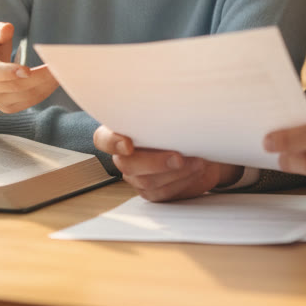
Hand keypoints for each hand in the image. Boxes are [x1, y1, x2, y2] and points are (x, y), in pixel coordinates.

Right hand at [0, 22, 58, 111]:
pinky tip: (55, 80)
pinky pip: (30, 102)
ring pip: (26, 96)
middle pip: (17, 86)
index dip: (10, 72)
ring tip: (63, 72)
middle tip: (59, 66)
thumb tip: (8, 29)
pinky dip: (45, 92)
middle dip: (40, 77)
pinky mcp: (8, 108)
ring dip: (47, 85)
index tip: (27, 71)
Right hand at [93, 125, 242, 200]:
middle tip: (179, 157)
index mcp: (123, 132)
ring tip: (197, 162)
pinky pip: (162, 192)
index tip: (129, 144)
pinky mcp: (152, 192)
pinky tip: (195, 171)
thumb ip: (165, 117)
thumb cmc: (183, 127)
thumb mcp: (174, 116)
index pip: (103, 139)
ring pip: (147, 181)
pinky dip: (182, 182)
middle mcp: (125, 156)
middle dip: (155, 162)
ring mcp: (137, 176)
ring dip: (175, 173)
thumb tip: (172, 113)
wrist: (202, 148)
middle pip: (127, 164)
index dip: (112, 143)